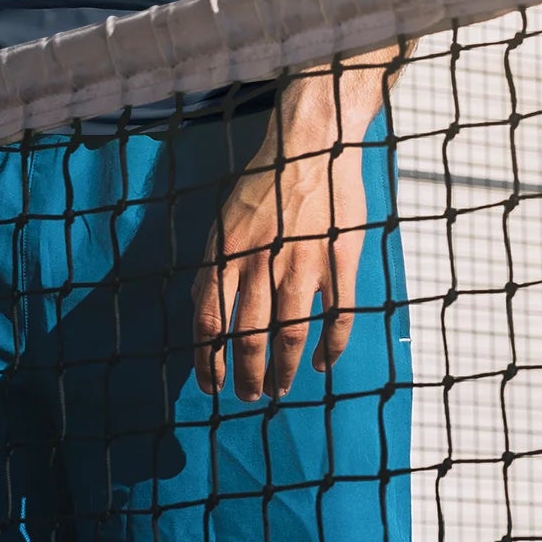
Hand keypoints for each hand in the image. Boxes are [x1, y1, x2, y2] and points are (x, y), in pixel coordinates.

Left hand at [192, 76, 379, 400]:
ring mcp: (303, 264)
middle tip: (249, 396)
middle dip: (247, 376)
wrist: (310, 146)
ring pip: (291, 336)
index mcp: (227, 252)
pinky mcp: (339, 262)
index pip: (210, 321)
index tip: (211, 387)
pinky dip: (331, 348)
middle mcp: (261, 262)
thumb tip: (202, 308)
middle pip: (250, 337)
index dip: (208, 362)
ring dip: (283, 371)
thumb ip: (214, 264)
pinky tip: (322, 364)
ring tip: (279, 388)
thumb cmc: (264, 184)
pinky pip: (337, 318)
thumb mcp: (224, 219)